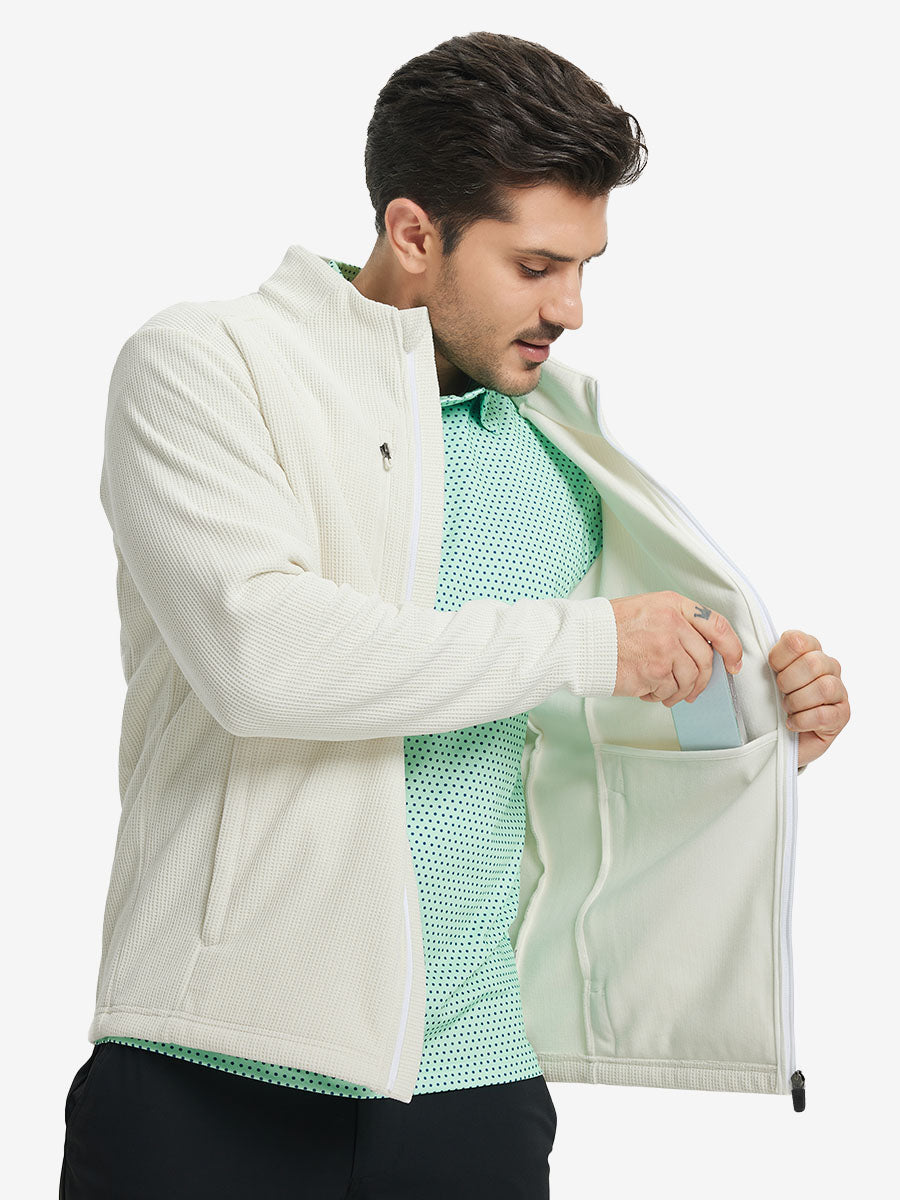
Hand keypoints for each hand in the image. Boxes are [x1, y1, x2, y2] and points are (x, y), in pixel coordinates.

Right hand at [610, 591, 742, 704]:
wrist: (583, 640)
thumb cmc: (609, 627)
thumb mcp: (648, 609)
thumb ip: (676, 622)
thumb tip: (699, 648)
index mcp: (673, 605)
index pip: (717, 626)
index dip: (732, 648)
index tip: (734, 662)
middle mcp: (672, 624)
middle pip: (705, 659)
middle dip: (703, 680)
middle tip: (695, 689)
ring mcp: (664, 648)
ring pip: (690, 679)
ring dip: (681, 692)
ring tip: (666, 692)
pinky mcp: (654, 671)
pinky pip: (669, 690)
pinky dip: (661, 696)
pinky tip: (648, 690)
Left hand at [768, 629, 849, 768]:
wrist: (782, 737)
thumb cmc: (773, 703)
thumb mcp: (766, 678)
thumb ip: (764, 661)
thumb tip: (745, 652)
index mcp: (810, 650)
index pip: (797, 641)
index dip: (779, 658)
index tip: (772, 671)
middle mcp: (829, 666)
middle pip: (813, 663)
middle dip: (788, 681)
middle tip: (781, 693)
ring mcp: (839, 690)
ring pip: (823, 687)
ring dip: (797, 701)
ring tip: (787, 709)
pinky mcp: (842, 715)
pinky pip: (824, 715)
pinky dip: (802, 720)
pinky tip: (792, 723)